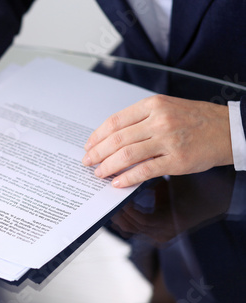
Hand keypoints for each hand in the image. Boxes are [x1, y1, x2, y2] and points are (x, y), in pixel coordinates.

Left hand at [82, 95, 232, 187]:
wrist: (229, 129)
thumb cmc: (197, 119)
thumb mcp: (167, 108)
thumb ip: (141, 119)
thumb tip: (113, 136)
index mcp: (153, 105)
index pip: (115, 121)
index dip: (97, 136)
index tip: (89, 145)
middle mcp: (159, 120)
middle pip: (117, 139)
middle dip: (97, 153)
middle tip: (88, 162)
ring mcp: (168, 140)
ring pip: (127, 154)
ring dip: (108, 166)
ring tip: (99, 173)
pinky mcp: (177, 160)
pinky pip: (145, 170)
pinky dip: (127, 177)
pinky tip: (118, 182)